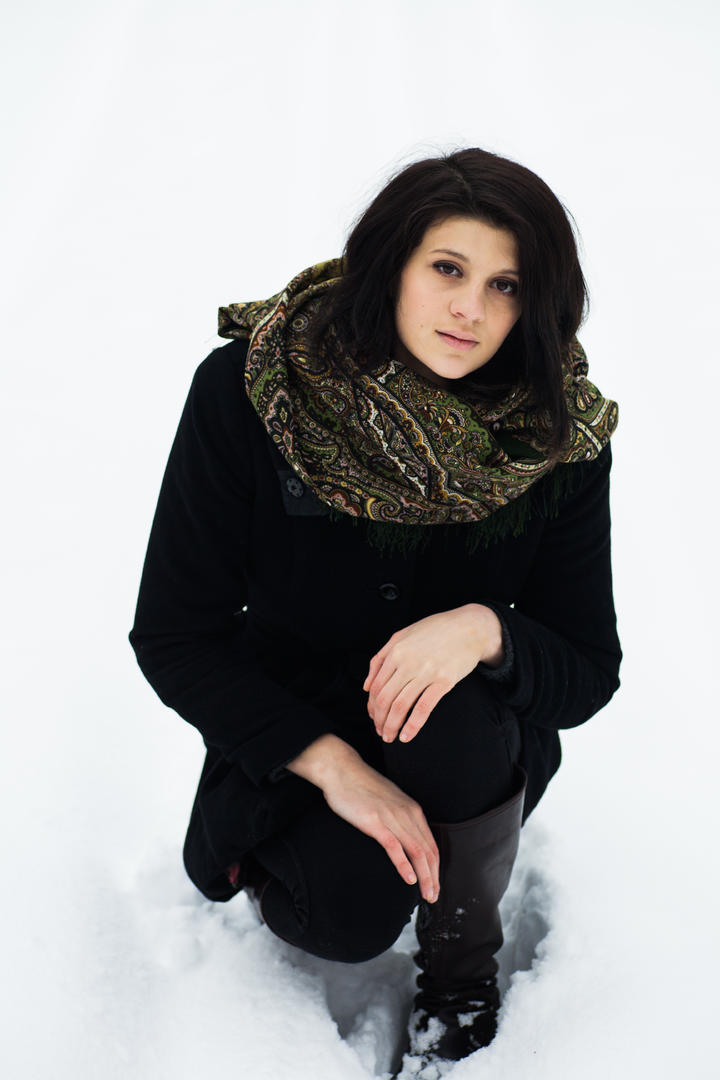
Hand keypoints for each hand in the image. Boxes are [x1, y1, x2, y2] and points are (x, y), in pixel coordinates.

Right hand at [287, 735, 438, 901]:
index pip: (431, 844)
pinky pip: (395, 847)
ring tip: (426, 894)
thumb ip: (399, 817)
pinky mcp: (376, 822)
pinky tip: (409, 879)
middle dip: (434, 877)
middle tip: (433, 896)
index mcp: (412, 810)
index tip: (435, 884)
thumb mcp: (388, 801)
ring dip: (424, 876)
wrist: (342, 770)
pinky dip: (404, 865)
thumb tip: (404, 836)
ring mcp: (392, 818)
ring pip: (417, 852)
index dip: (436, 867)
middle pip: (428, 851)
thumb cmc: (362, 786)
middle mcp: (407, 813)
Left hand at [363, 604, 502, 744]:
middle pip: (385, 699)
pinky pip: (424, 708)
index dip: (371, 706)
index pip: (376, 686)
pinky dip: (412, 726)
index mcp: (395, 651)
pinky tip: (407, 736)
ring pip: (400, 706)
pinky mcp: (444, 681)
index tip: (373, 717)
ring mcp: (426, 672)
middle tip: (380, 732)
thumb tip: (366, 687)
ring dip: (392, 726)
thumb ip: (380, 658)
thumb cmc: (434, 631)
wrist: (469, 627)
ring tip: (390, 737)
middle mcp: (408, 662)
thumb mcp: (402, 636)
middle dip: (379, 720)